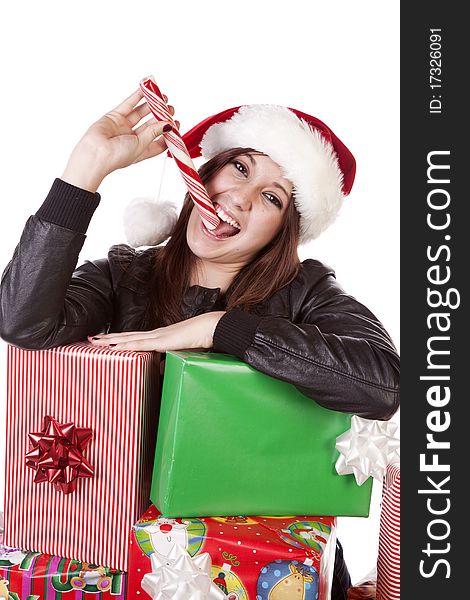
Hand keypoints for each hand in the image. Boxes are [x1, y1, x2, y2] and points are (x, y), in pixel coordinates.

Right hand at [61, 87, 179, 190]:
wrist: (96, 154)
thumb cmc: (117, 157)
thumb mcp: (142, 145)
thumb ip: (154, 132)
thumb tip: (168, 124)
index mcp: (141, 150)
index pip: (158, 140)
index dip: (168, 132)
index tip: (176, 124)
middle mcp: (133, 138)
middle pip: (151, 124)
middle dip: (161, 115)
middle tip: (170, 108)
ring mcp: (124, 127)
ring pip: (140, 112)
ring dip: (151, 104)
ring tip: (162, 97)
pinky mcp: (114, 116)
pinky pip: (128, 104)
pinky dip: (137, 96)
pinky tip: (146, 90)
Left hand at [88, 312, 225, 351]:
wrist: (210, 328)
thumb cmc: (199, 338)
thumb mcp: (179, 353)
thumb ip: (167, 361)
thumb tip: (157, 370)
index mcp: (158, 337)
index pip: (134, 337)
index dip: (119, 338)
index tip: (104, 339)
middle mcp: (154, 334)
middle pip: (126, 335)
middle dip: (108, 338)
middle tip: (91, 339)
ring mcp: (157, 336)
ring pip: (128, 338)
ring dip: (111, 340)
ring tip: (96, 341)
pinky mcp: (162, 341)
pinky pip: (141, 343)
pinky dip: (127, 344)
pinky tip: (116, 346)